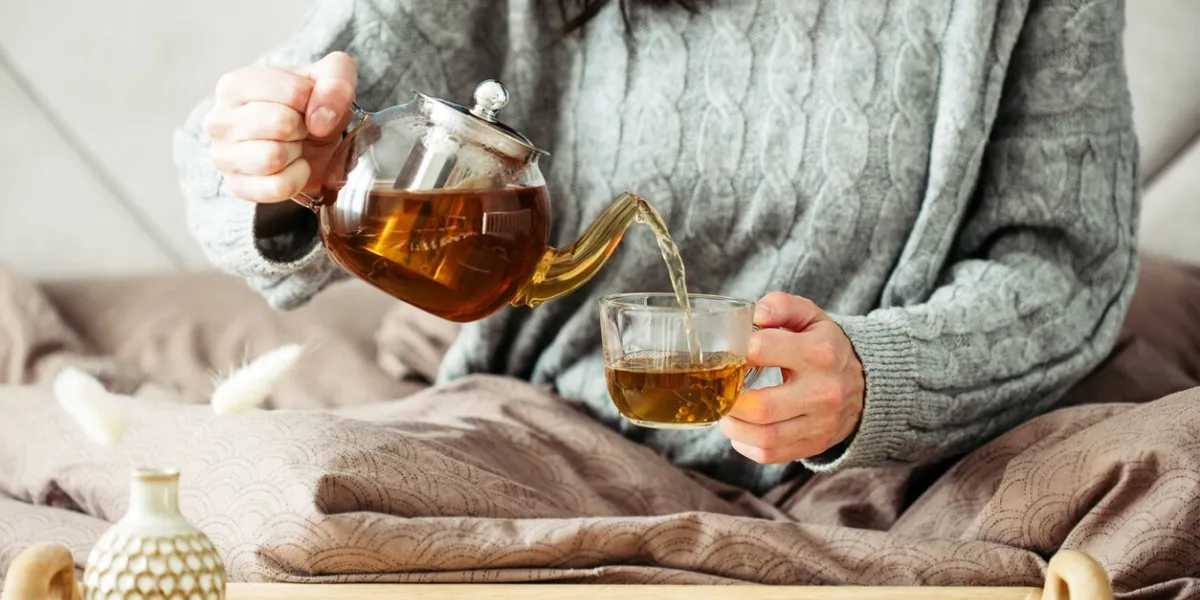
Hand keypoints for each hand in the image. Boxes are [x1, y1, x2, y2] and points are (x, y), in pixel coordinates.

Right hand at [203, 51, 357, 202]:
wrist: (311, 141)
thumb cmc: (312, 104)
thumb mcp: (331, 76)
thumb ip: (336, 80)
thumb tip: (320, 120)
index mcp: (235, 84)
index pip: (293, 93)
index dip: (313, 100)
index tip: (305, 104)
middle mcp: (219, 120)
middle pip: (281, 125)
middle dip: (303, 128)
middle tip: (299, 127)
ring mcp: (223, 156)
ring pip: (273, 158)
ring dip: (296, 153)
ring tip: (292, 145)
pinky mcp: (237, 186)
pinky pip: (277, 187)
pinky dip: (297, 179)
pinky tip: (293, 166)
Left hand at [720, 292, 865, 463]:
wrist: (864, 385)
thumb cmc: (825, 347)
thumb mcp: (810, 317)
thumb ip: (782, 306)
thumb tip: (756, 314)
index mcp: (820, 352)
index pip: (762, 349)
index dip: (735, 351)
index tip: (727, 354)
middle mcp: (823, 391)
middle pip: (761, 406)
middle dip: (730, 399)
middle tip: (719, 390)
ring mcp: (820, 423)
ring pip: (764, 437)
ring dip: (733, 426)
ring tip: (725, 411)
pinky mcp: (814, 445)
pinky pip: (770, 454)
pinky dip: (746, 445)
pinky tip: (740, 429)